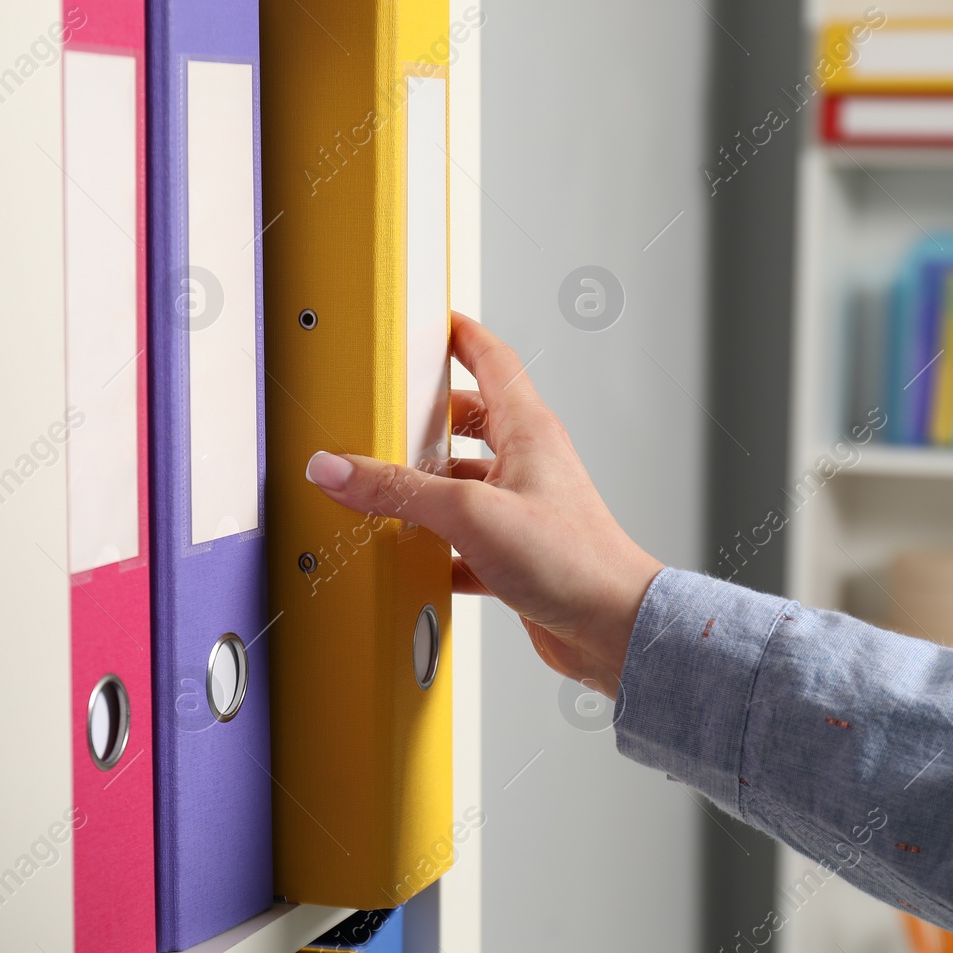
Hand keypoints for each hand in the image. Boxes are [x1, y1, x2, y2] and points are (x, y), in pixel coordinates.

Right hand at [303, 312, 663, 697]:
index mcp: (528, 431)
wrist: (613, 630)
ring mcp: (522, 510)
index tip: (430, 322)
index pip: (492, 360)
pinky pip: (464, 540)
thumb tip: (339, 468)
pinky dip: (435, 546)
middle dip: (428, 418)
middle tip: (388, 412)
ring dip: (427, 489)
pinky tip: (412, 559)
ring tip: (385, 491)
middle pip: (472, 423)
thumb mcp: (471, 513)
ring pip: (463, 484)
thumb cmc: (574, 561)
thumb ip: (400, 490)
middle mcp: (528, 465)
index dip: (460, 336)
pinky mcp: (516, 556)